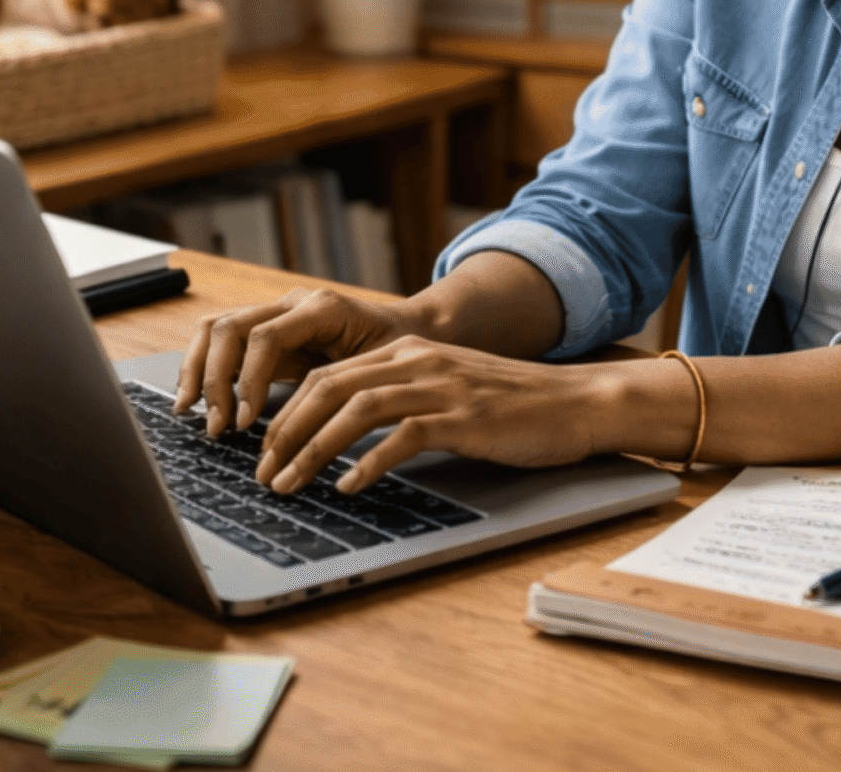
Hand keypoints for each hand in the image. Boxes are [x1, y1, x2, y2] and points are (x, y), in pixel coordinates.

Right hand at [173, 286, 418, 436]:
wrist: (412, 328)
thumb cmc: (402, 351)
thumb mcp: (381, 368)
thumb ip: (346, 388)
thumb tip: (311, 430)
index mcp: (321, 307)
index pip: (265, 337)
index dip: (248, 380)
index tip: (246, 422)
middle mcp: (292, 303)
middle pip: (229, 327)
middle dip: (214, 380)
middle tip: (218, 428)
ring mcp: (276, 312)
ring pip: (215, 328)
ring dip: (198, 371)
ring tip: (192, 413)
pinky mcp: (267, 330)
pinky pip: (222, 341)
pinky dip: (203, 368)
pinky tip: (196, 400)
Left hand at [253, 337, 612, 494]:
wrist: (576, 403)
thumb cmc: (513, 406)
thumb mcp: (448, 389)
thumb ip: (402, 400)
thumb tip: (346, 437)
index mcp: (408, 352)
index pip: (328, 375)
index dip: (288, 412)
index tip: (267, 449)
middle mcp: (418, 362)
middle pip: (330, 388)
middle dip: (287, 432)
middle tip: (263, 473)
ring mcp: (441, 387)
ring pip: (355, 410)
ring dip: (313, 450)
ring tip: (291, 484)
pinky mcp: (464, 417)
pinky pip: (402, 436)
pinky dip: (368, 463)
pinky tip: (349, 487)